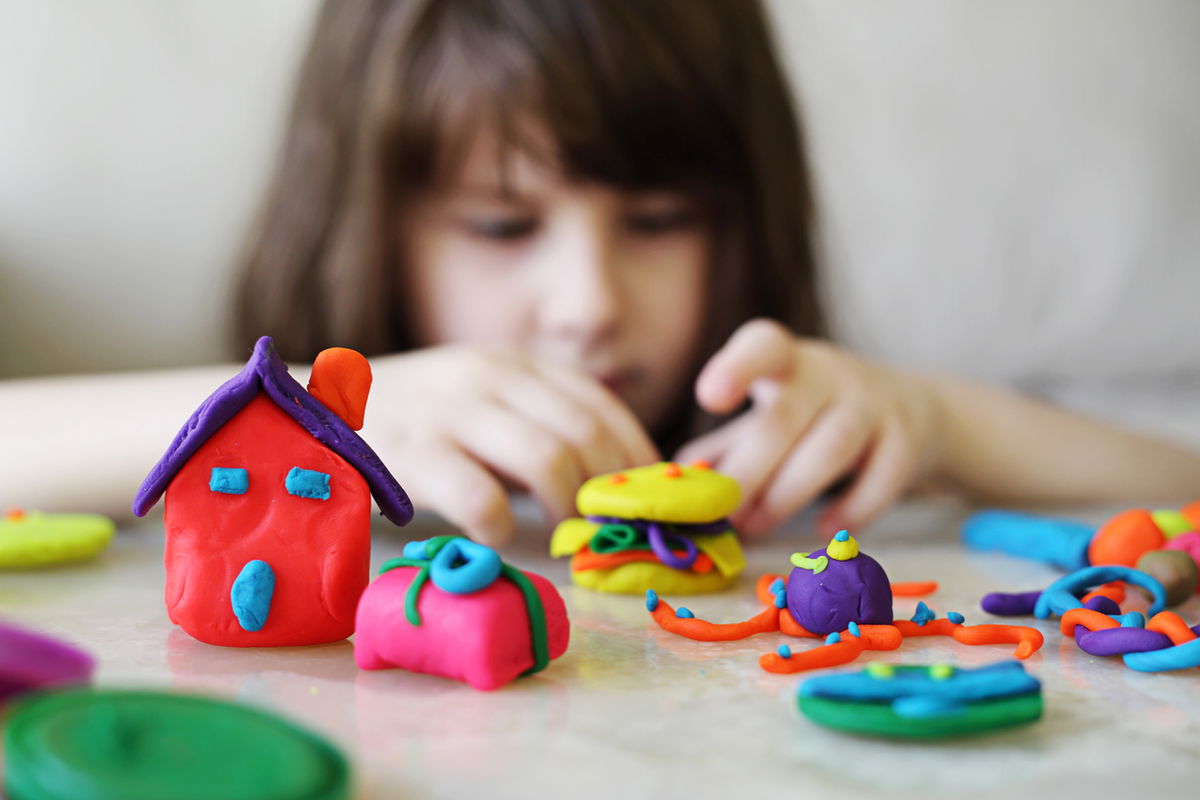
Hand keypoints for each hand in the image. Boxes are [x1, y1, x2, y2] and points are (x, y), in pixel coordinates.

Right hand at [363, 345, 658, 544]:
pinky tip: (496, 535)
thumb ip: (535, 422)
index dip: (635, 456)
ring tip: (563, 534)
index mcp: (514, 364)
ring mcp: (451, 411)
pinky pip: (481, 497)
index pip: (601, 405)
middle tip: (607, 528)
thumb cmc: (417, 419)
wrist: (316, 411)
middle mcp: (490, 377)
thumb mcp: (480, 400)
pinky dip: (501, 526)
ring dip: (567, 508)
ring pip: (548, 460)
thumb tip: (608, 478)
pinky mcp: (414, 453)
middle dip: (608, 490)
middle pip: (585, 435)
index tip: (645, 498)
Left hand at [675, 319, 942, 536]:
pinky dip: (852, 509)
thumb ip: (726, 445)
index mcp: (786, 361)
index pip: (764, 345)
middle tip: (719, 511)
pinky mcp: (907, 440)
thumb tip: (673, 481)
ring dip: (788, 493)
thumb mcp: (773, 415)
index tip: (709, 397)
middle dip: (749, 469)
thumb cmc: (819, 414)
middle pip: (786, 418)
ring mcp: (873, 403)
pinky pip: (881, 477)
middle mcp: (830, 373)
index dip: (736, 366)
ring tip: (755, 526)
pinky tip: (822, 531)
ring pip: (831, 447)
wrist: (917, 411)